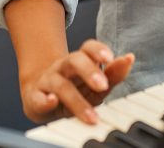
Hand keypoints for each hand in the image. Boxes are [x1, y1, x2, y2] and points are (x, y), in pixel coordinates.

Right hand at [19, 39, 135, 123]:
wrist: (40, 97)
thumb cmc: (73, 89)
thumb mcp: (95, 84)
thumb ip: (113, 73)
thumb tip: (129, 58)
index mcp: (79, 60)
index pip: (88, 47)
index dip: (98, 50)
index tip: (109, 58)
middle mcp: (63, 67)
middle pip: (74, 61)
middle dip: (89, 71)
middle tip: (103, 85)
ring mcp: (48, 80)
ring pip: (60, 85)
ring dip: (77, 100)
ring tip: (91, 116)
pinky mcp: (34, 97)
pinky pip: (38, 98)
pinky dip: (45, 100)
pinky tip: (52, 101)